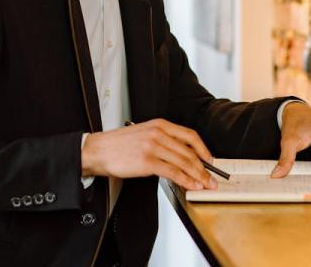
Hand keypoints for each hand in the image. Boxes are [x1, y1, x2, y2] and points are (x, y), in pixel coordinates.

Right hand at [81, 119, 217, 190]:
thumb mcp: (144, 132)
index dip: (203, 148)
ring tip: (204, 185)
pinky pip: (172, 172)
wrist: (98, 150)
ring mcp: (153, 146)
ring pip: (183, 162)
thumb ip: (163, 140)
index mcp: (160, 124)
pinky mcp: (147, 161)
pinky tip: (190, 186)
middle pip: (189, 151)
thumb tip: (181, 156)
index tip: (210, 159)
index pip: (189, 135)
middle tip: (212, 178)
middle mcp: (159, 133)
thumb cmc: (119, 144)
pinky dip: (185, 180)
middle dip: (203, 167)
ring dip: (197, 176)